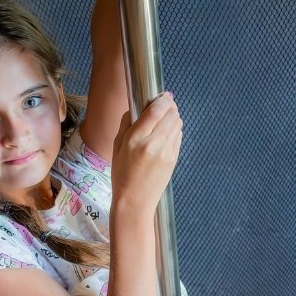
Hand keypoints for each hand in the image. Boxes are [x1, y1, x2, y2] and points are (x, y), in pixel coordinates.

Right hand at [111, 92, 181, 211]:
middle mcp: (153, 144)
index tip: (163, 95)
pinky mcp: (174, 158)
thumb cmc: (122, 174)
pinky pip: (178, 136)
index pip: (155, 111)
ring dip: (173, 116)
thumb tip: (137, 107)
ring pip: (177, 123)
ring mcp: (166, 152)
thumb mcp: (116, 146)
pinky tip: (168, 131)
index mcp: (135, 139)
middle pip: (170, 114)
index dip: (162, 99)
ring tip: (167, 116)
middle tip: (166, 103)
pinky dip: (175, 129)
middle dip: (169, 106)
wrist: (135, 200)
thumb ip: (127, 124)